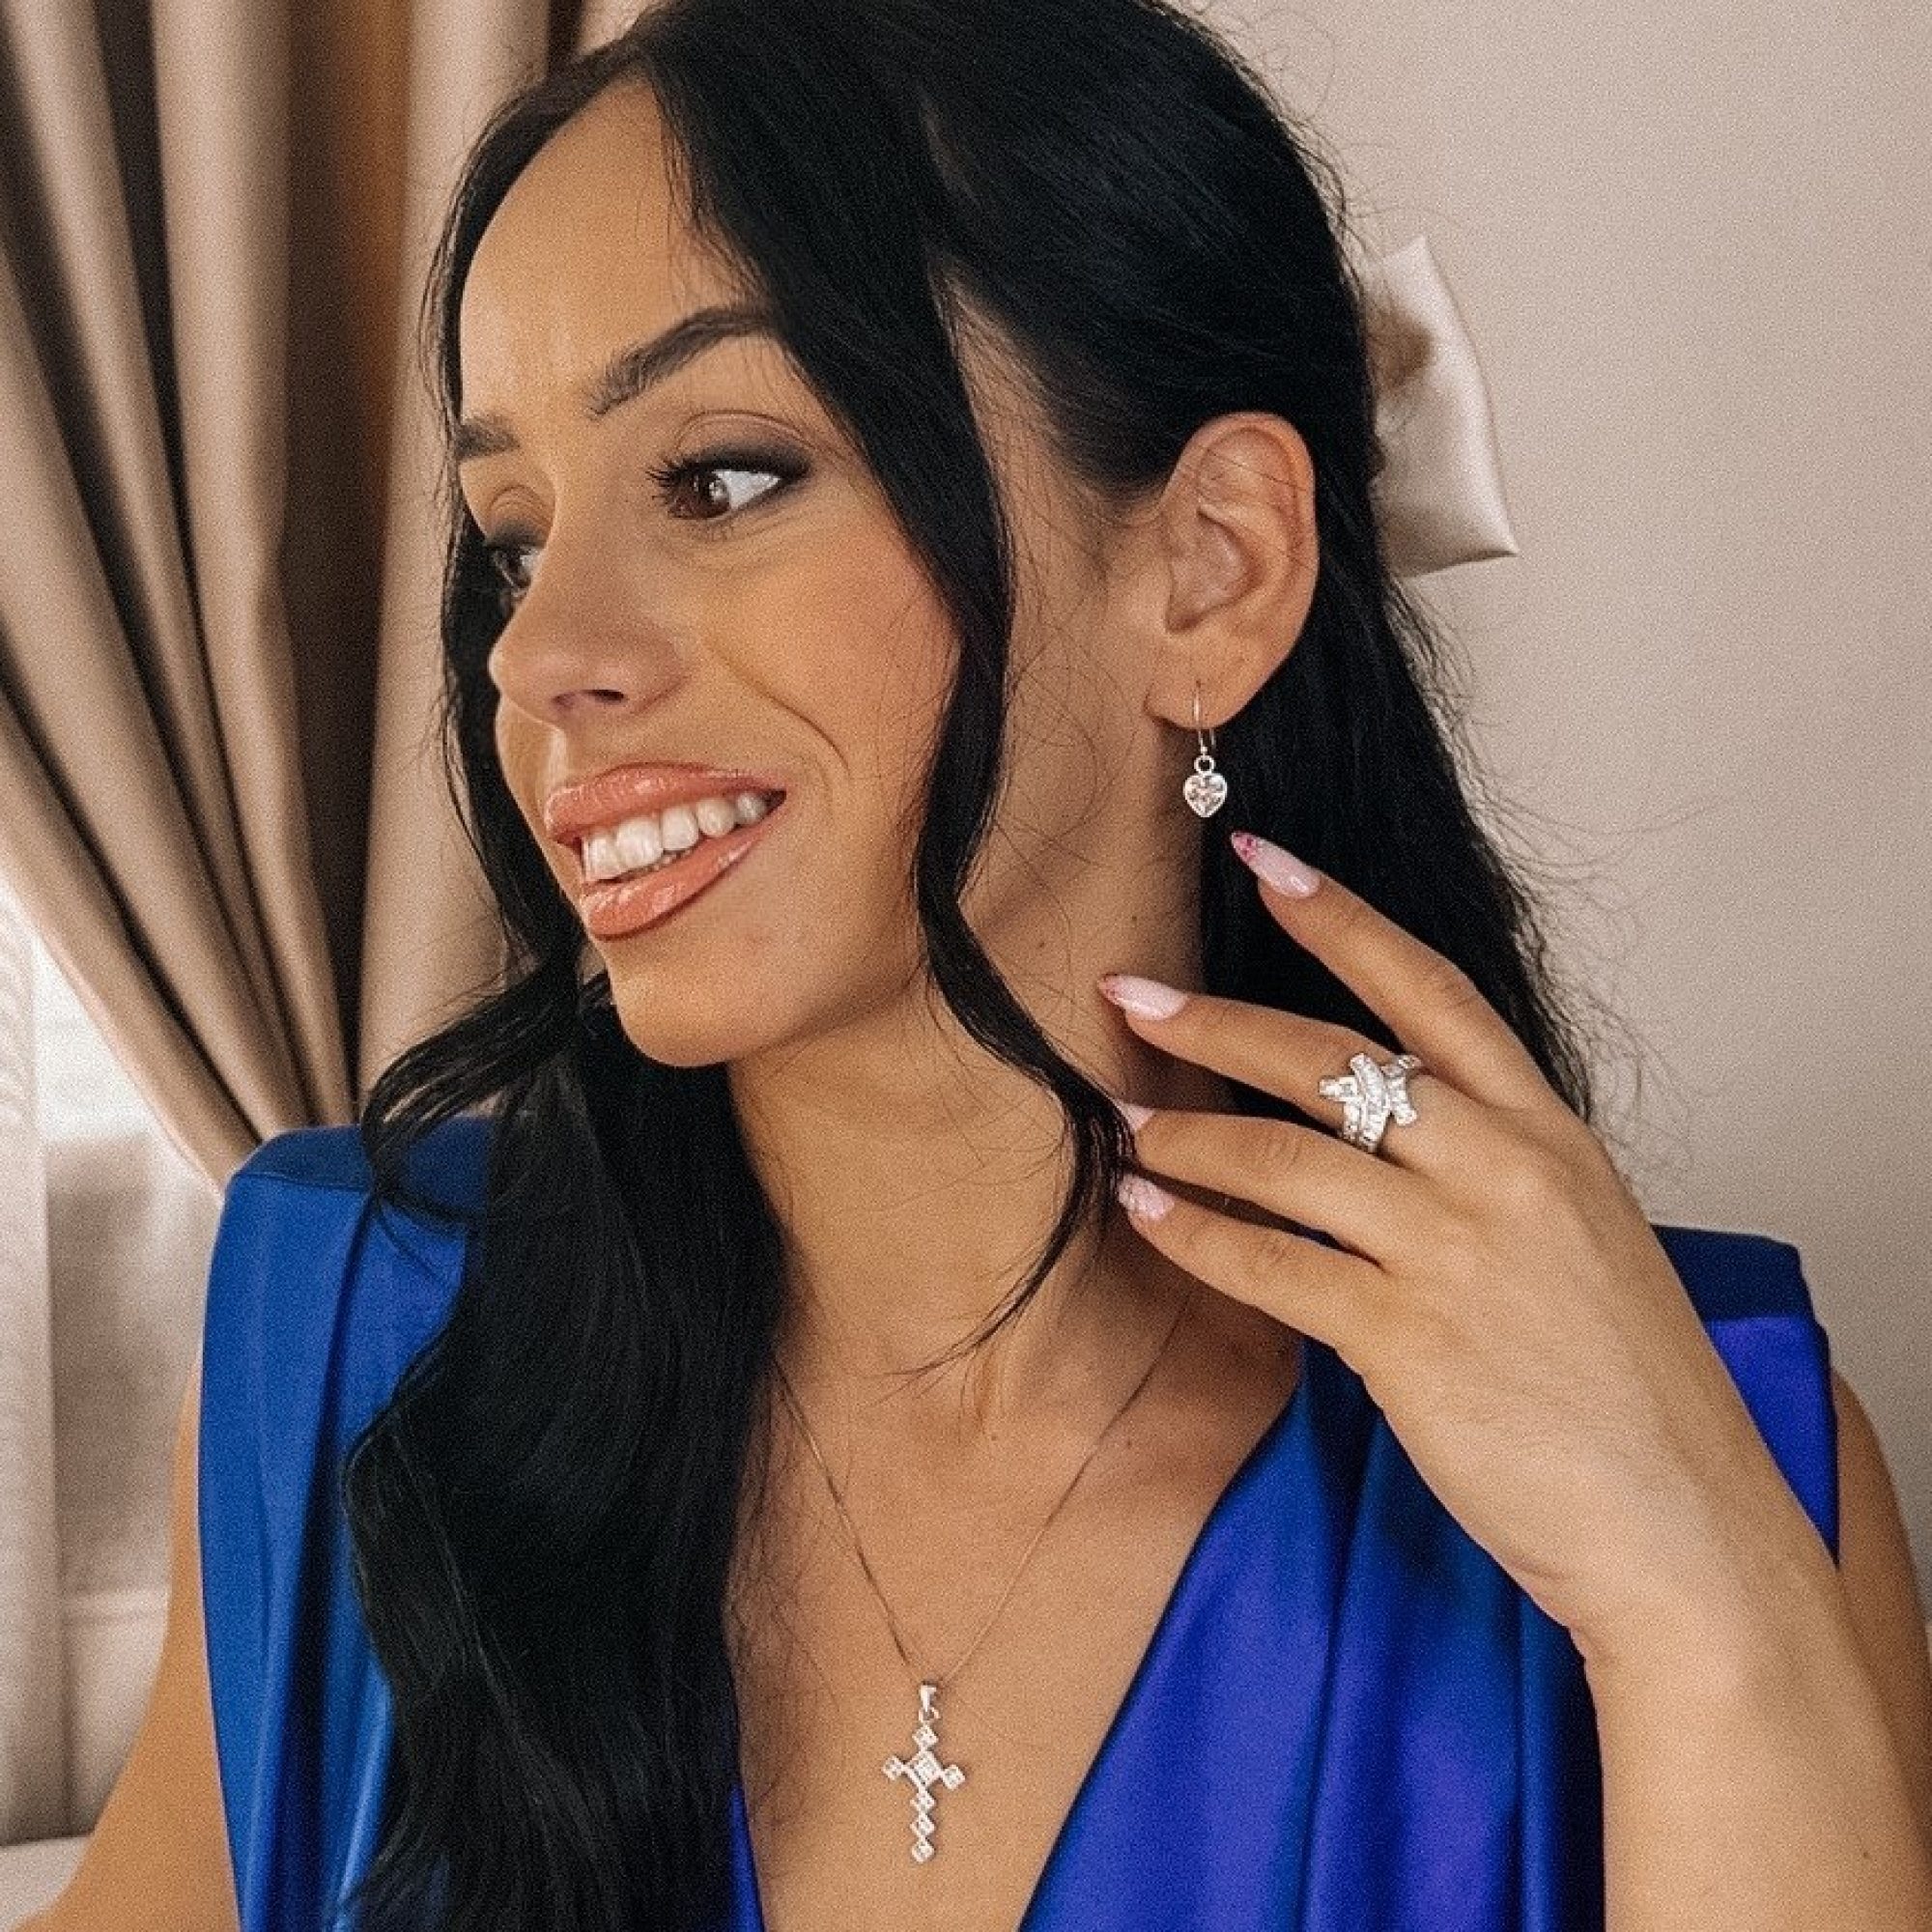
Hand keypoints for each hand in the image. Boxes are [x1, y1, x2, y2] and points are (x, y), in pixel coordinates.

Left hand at [1097, 831, 1830, 1667]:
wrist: (1682, 1522)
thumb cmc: (1627, 1386)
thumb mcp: (1582, 1238)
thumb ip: (1490, 1169)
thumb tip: (1381, 1130)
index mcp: (1549, 1131)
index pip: (1429, 988)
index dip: (1338, 917)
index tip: (1261, 857)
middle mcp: (1500, 1168)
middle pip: (1331, 1059)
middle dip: (1215, 1020)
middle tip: (1128, 995)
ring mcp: (1453, 1250)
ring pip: (1283, 1154)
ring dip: (1185, 1133)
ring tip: (1123, 1121)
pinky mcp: (1406, 1339)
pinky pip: (1269, 1264)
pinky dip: (1194, 1234)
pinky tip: (1146, 1211)